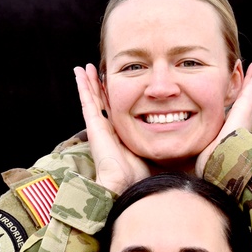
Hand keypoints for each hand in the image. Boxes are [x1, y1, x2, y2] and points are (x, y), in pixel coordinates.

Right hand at [74, 65, 150, 195]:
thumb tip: (172, 136)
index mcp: (119, 135)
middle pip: (101, 102)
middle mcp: (107, 129)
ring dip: (87, 82)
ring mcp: (98, 126)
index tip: (113, 84)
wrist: (122, 183)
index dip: (113, 97)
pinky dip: (82, 86)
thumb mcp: (149, 152)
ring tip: (83, 68)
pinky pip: (87, 101)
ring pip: (91, 98)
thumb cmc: (137, 175)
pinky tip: (79, 73)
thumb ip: (155, 142)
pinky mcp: (94, 124)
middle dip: (98, 86)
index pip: (115, 110)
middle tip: (94, 70)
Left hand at [195, 49, 251, 177]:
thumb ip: (198, 138)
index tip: (240, 80)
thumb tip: (180, 139)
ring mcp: (246, 111)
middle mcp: (242, 117)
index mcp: (232, 126)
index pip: (237, 105)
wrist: (220, 165)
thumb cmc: (210, 163)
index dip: (240, 92)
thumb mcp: (203, 145)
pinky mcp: (247, 105)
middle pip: (250, 93)